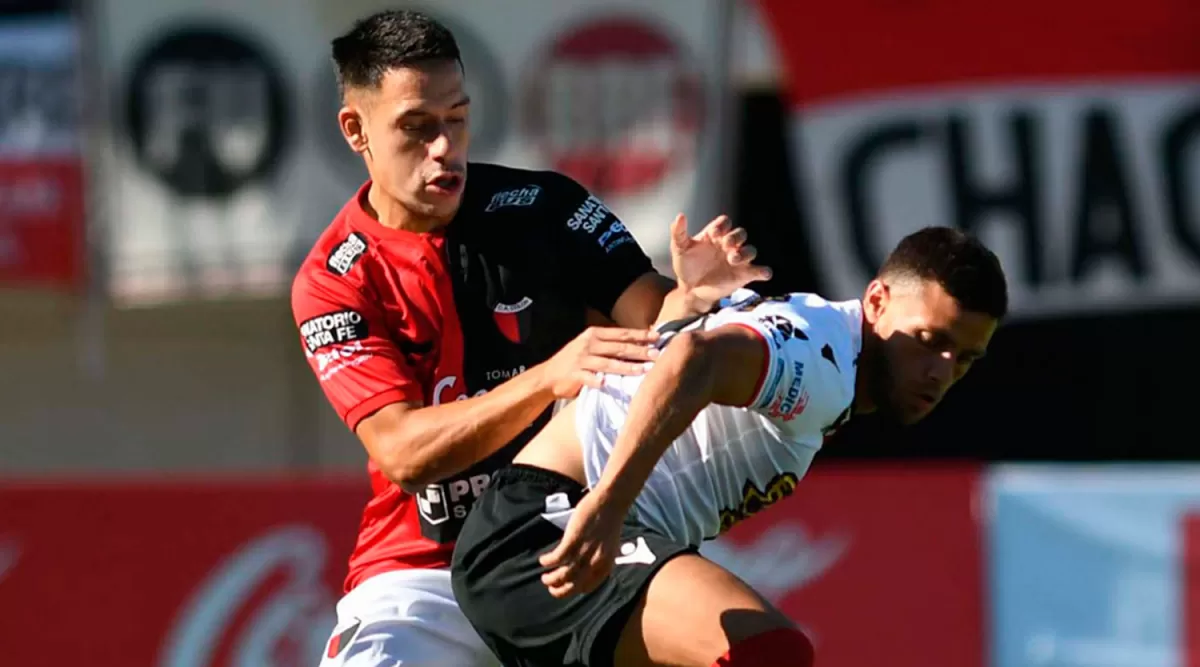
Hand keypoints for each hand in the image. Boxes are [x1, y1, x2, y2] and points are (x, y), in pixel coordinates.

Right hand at [536, 326, 660, 398]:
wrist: (548, 376)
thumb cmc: (576, 361)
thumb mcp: (591, 346)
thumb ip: (610, 344)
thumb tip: (638, 343)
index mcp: (594, 334)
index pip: (622, 333)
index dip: (640, 335)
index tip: (658, 337)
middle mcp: (589, 344)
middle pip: (619, 347)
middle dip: (640, 351)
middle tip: (657, 354)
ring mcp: (581, 360)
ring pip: (608, 363)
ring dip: (627, 367)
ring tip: (644, 370)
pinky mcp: (574, 375)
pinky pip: (589, 378)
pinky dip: (597, 381)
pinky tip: (606, 384)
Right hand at [538, 490, 624, 597]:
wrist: (611, 502)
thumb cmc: (609, 522)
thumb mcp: (608, 547)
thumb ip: (599, 559)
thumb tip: (585, 567)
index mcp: (606, 566)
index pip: (587, 587)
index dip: (573, 589)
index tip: (565, 585)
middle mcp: (595, 562)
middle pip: (574, 586)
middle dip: (560, 591)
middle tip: (551, 588)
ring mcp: (584, 551)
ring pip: (563, 575)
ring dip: (551, 579)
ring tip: (544, 578)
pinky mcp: (573, 539)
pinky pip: (557, 558)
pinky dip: (547, 562)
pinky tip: (543, 560)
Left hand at [670, 214, 772, 305]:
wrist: (690, 290)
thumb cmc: (686, 266)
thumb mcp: (679, 249)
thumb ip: (678, 232)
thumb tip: (680, 215)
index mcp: (715, 235)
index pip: (725, 223)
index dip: (722, 226)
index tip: (714, 234)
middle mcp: (729, 245)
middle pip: (740, 233)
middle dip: (736, 237)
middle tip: (727, 246)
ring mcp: (738, 259)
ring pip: (750, 250)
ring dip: (746, 253)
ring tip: (734, 260)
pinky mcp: (744, 275)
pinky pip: (759, 270)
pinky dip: (763, 271)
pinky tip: (763, 273)